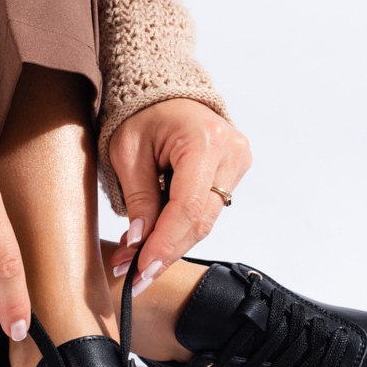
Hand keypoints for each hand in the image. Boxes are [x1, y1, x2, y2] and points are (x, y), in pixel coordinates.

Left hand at [107, 99, 251, 294]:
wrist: (163, 90)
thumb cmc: (141, 112)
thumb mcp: (127, 153)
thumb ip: (139, 199)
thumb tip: (139, 244)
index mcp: (205, 141)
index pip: (188, 208)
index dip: (164, 245)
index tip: (140, 271)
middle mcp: (231, 152)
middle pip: (200, 220)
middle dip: (165, 251)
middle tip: (132, 276)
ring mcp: (238, 161)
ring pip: (205, 221)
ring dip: (171, 244)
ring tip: (136, 261)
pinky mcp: (234, 171)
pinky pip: (208, 210)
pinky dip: (181, 227)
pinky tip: (156, 239)